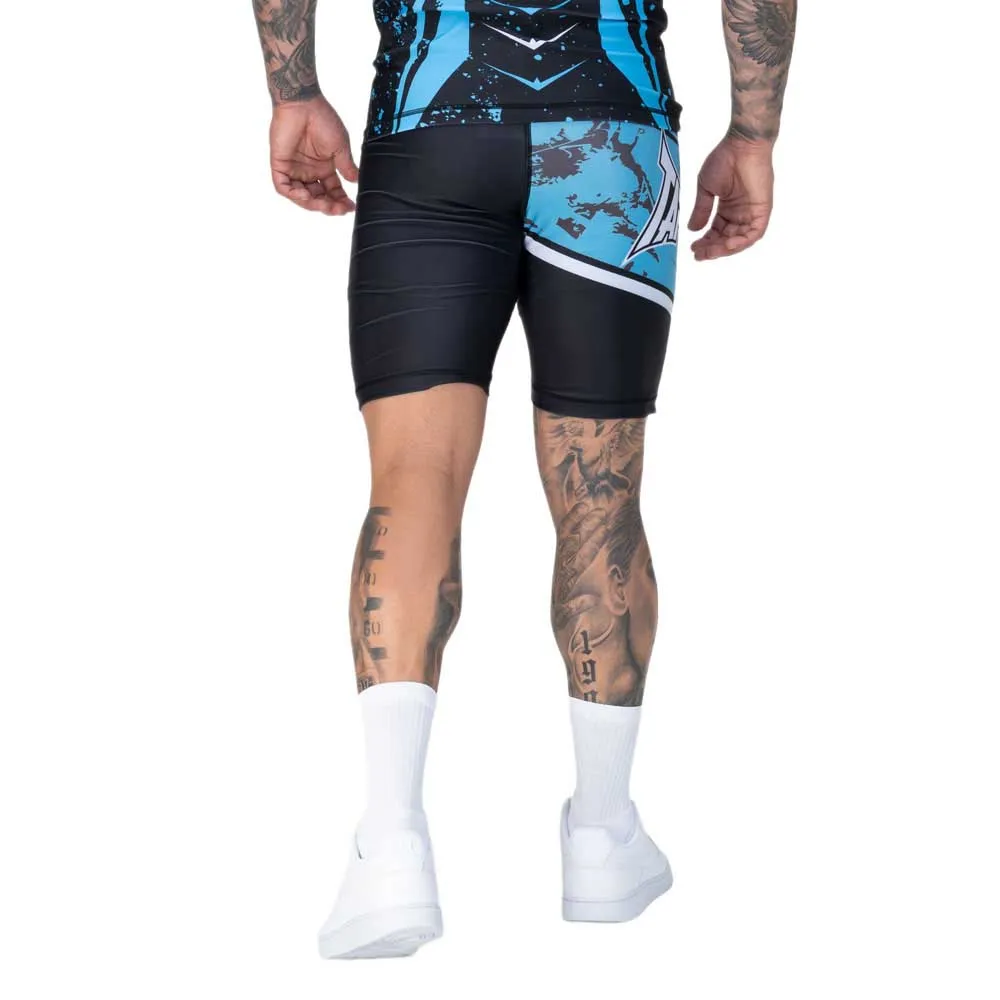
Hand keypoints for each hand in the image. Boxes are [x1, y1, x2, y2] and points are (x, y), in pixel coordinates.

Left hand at [269, 96, 358, 214]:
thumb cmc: (322, 119)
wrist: (303, 103)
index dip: (341, 201)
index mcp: (324, 167)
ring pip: (301, 197)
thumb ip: (346, 166)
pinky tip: (306, 196)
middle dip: (329, 206)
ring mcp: (294, 169)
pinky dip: (294, 196)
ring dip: (313, 204)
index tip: (351, 207)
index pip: (332, 191)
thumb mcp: (340, 147)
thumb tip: (356, 181)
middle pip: (318, 197)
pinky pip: (284, 187)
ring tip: (325, 205)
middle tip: (339, 209)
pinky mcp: (280, 165)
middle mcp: (309, 171)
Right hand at [688, 136, 773, 260]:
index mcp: (727, 209)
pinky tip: (727, 246)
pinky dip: (742, 243)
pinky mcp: (763, 211)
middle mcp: (740, 214)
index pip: (716, 232)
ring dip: (724, 249)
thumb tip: (692, 230)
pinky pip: (754, 234)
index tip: (692, 249)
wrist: (743, 144)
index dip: (705, 243)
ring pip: (740, 240)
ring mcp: (752, 213)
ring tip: (709, 252)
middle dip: (712, 249)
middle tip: (698, 254)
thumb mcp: (706, 188)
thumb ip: (701, 210)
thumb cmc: (725, 159)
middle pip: (726, 239)